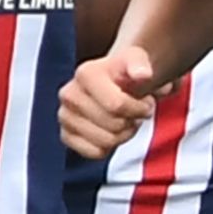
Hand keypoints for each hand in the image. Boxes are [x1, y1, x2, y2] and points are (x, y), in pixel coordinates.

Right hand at [60, 41, 158, 161]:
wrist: (113, 82)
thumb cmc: (126, 73)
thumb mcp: (137, 61)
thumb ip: (141, 65)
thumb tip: (143, 74)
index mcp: (85, 74)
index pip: (117, 105)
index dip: (140, 109)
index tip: (148, 103)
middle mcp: (69, 95)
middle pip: (113, 125)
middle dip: (133, 122)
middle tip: (136, 112)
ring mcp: (65, 116)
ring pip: (105, 141)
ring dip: (124, 135)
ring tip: (126, 120)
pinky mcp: (65, 135)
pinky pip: (94, 152)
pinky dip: (109, 147)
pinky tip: (112, 131)